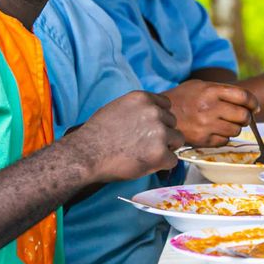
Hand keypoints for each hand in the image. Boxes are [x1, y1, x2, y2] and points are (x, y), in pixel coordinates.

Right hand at [66, 91, 182, 183]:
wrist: (85, 155)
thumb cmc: (96, 134)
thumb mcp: (117, 108)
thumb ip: (138, 109)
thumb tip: (153, 113)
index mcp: (143, 99)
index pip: (166, 105)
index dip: (160, 118)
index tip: (150, 128)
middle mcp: (154, 112)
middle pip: (173, 123)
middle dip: (163, 133)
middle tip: (145, 144)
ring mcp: (159, 132)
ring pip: (177, 140)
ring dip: (166, 148)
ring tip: (145, 154)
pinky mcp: (160, 153)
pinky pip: (173, 160)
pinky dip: (163, 165)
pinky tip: (147, 164)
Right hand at [164, 80, 258, 145]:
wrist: (161, 115)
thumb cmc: (184, 98)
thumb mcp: (201, 86)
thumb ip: (224, 91)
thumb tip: (250, 103)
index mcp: (210, 91)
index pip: (243, 96)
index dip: (253, 102)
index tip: (255, 107)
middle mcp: (209, 108)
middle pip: (243, 115)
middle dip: (246, 117)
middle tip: (241, 117)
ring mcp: (206, 125)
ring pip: (236, 130)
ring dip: (235, 127)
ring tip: (225, 123)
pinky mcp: (203, 140)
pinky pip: (225, 140)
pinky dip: (224, 136)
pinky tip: (215, 131)